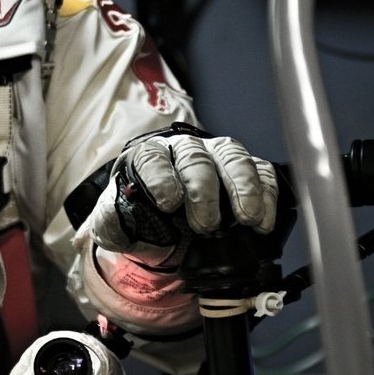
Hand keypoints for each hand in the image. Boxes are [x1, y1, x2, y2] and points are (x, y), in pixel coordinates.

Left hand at [84, 128, 277, 257]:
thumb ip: (108, 223)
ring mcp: (217, 156)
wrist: (161, 223)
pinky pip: (261, 172)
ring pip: (233, 157)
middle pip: (195, 157)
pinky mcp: (244, 170)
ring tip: (245, 220)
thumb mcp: (113, 224)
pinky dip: (267, 194)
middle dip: (203, 189)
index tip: (168, 203)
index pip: (152, 157)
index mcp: (146, 157)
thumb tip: (106, 224)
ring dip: (242, 188)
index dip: (162, 177)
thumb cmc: (137, 217)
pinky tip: (263, 222)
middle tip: (204, 224)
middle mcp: (183, 150)